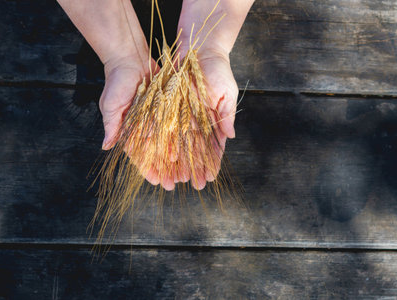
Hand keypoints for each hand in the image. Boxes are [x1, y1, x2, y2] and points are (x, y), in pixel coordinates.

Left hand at [175, 0, 252, 188]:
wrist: (197, 49)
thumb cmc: (217, 69)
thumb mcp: (226, 91)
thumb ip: (227, 114)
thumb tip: (231, 136)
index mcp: (214, 119)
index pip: (214, 147)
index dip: (213, 163)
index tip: (211, 178)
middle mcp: (199, 121)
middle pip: (197, 150)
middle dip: (197, 168)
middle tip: (195, 185)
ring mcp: (184, 116)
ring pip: (182, 145)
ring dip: (181, 162)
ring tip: (178, 179)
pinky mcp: (171, 109)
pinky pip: (168, 131)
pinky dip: (167, 146)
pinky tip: (166, 159)